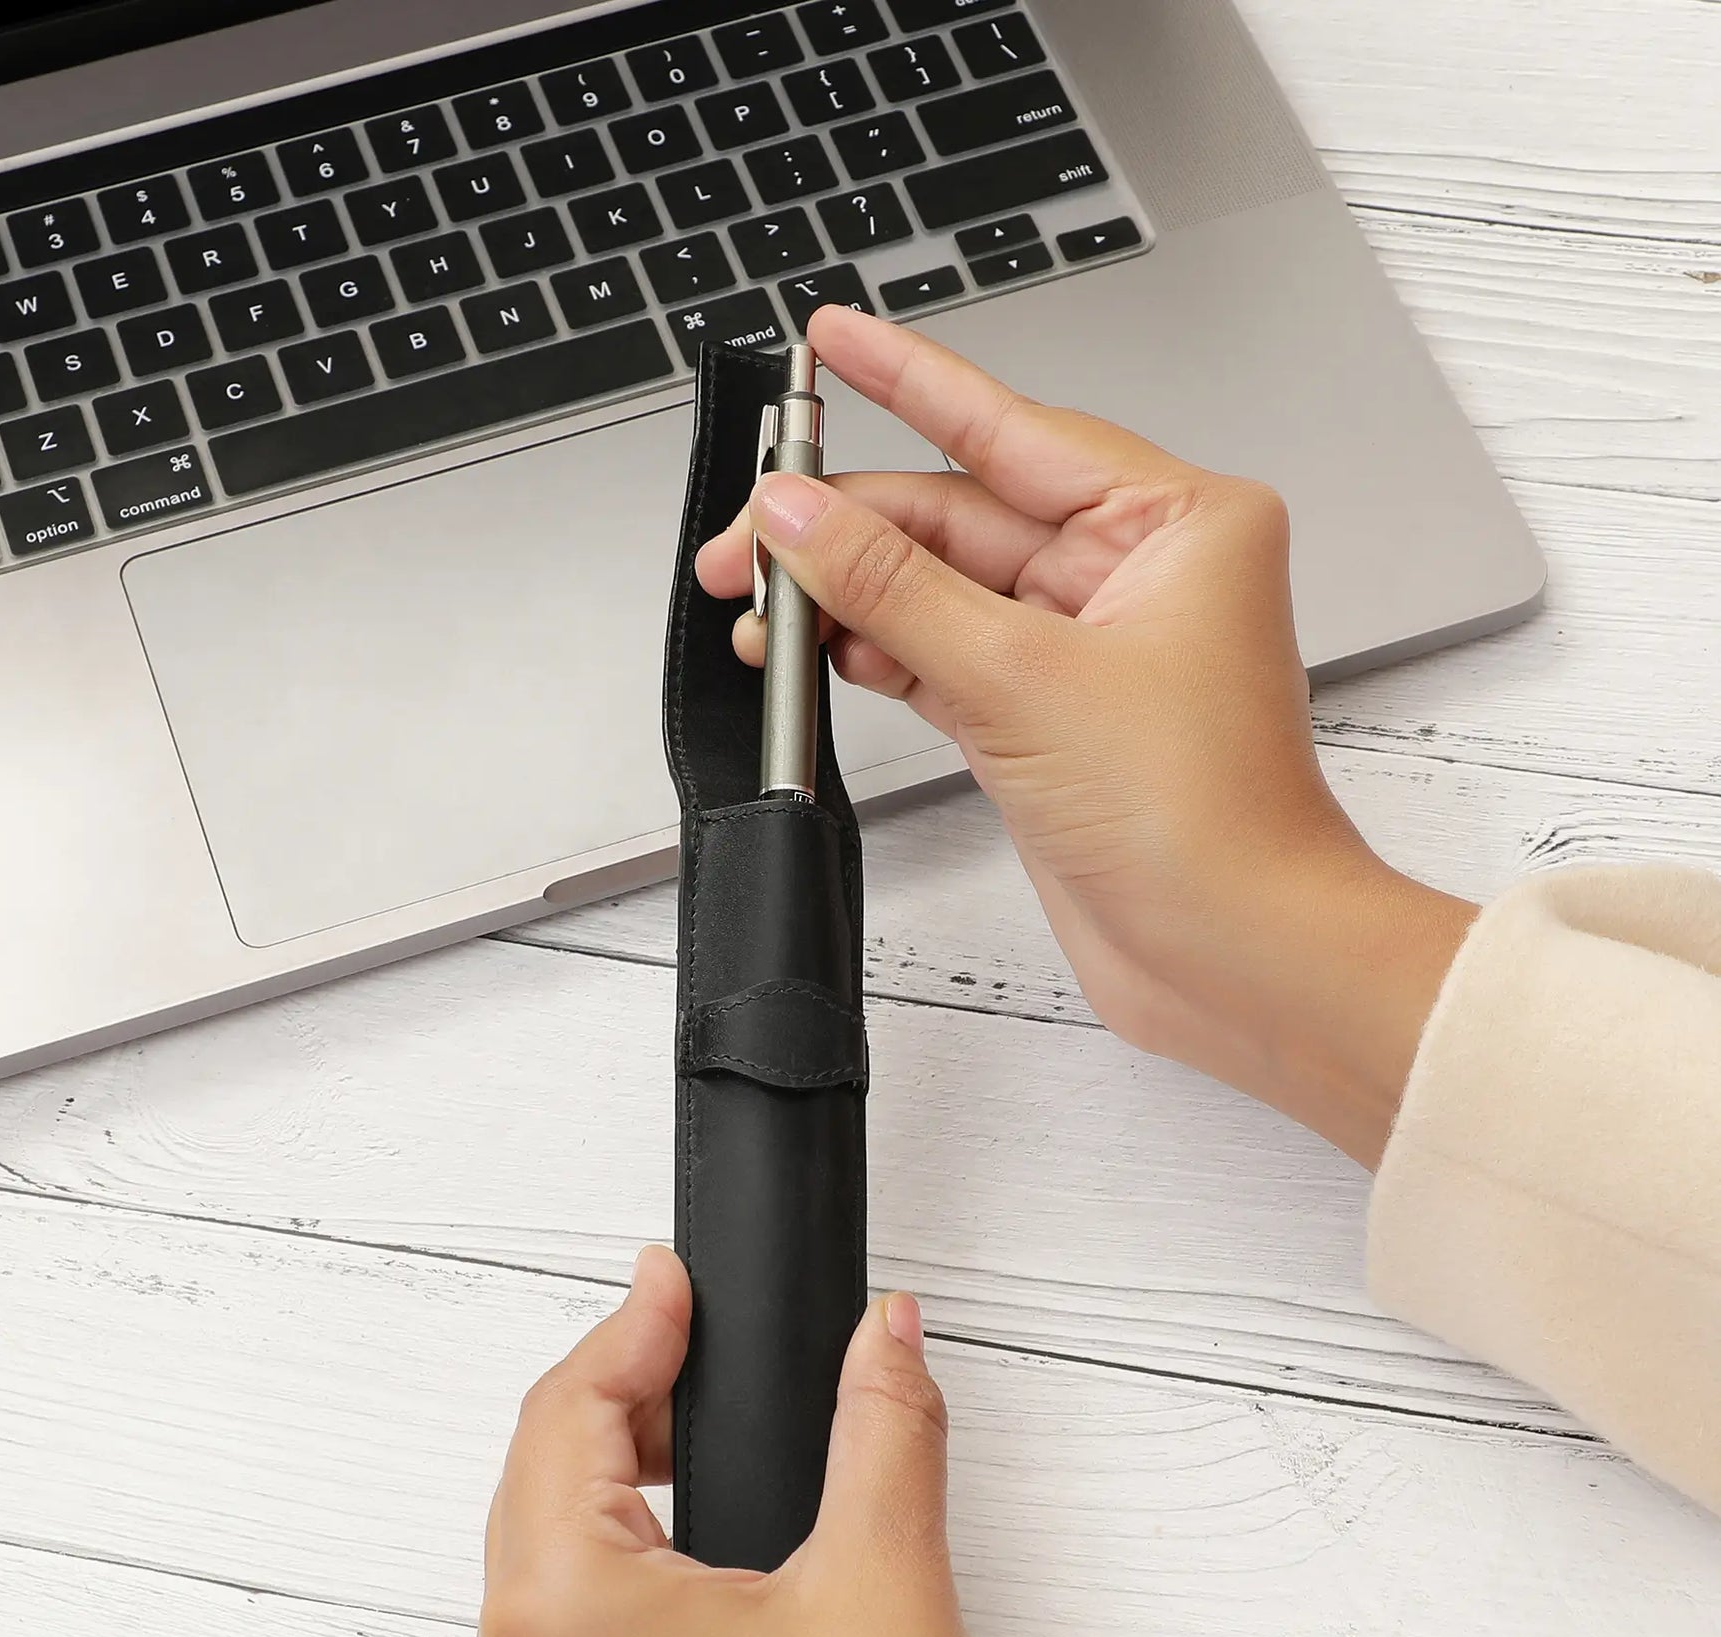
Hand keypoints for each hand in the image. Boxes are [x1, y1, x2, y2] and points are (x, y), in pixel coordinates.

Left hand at [467, 1247, 1046, 1636]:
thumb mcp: (887, 1579)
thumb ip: (881, 1422)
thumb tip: (883, 1332)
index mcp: (564, 1615)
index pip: (568, 1415)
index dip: (632, 1328)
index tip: (676, 1278)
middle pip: (545, 1465)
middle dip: (624, 1383)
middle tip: (695, 1322)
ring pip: (552, 1526)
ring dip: (623, 1452)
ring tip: (704, 1399)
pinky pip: (570, 1592)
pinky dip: (623, 1526)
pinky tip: (694, 1497)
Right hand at [697, 308, 1473, 1166]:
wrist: (1230, 953)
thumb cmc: (1202, 821)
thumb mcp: (1022, 680)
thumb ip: (894, 589)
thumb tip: (800, 516)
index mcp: (1174, 524)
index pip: (1012, 428)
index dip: (910, 381)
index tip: (835, 340)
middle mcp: (1135, 576)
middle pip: (960, 516)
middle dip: (847, 525)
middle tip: (749, 532)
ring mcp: (1086, 651)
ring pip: (941, 591)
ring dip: (851, 596)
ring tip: (761, 598)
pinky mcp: (1048, 719)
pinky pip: (943, 657)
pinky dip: (880, 653)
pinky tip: (817, 644)